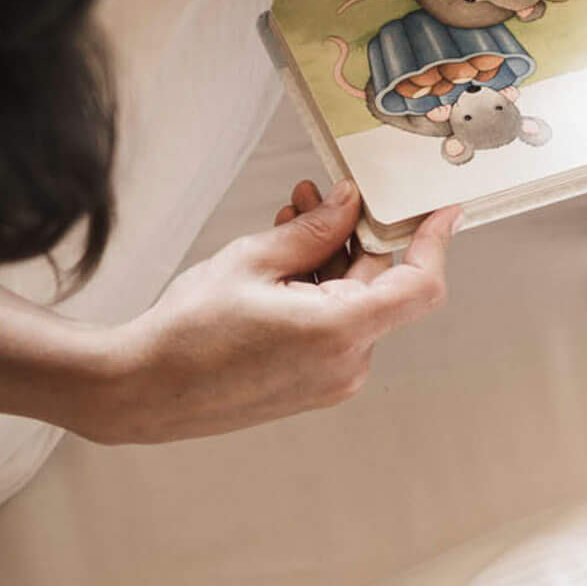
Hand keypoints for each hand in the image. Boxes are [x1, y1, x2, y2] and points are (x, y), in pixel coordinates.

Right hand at [80, 184, 457, 443]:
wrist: (145, 390)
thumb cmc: (190, 330)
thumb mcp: (253, 260)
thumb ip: (313, 231)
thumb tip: (349, 204)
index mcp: (338, 331)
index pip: (418, 285)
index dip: (436, 242)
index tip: (442, 208)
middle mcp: (346, 363)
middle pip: (378, 284)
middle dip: (353, 234)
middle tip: (316, 195)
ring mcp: (330, 380)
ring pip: (354, 302)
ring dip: (330, 259)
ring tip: (286, 223)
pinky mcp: (312, 385)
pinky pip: (334, 326)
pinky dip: (318, 289)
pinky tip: (282, 262)